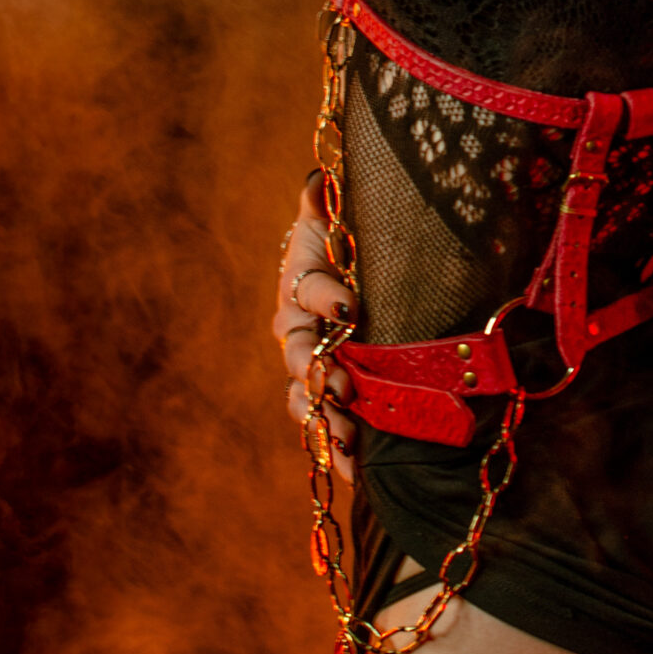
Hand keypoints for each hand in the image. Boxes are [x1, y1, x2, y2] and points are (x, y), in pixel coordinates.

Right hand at [273, 175, 357, 484]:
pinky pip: (323, 424)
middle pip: (298, 352)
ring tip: (346, 439)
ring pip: (306, 395)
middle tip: (339, 384)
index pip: (310, 289)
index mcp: (302, 283)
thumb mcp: (338, 219)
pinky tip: (352, 472)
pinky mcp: (328, 395)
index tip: (350, 304)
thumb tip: (319, 181)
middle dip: (316, 371)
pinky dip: (335, 447)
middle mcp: (299, 328)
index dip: (324, 295)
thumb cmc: (346, 244)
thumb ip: (325, 201)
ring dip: (324, 417)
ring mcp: (312, 366)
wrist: (354, 277)